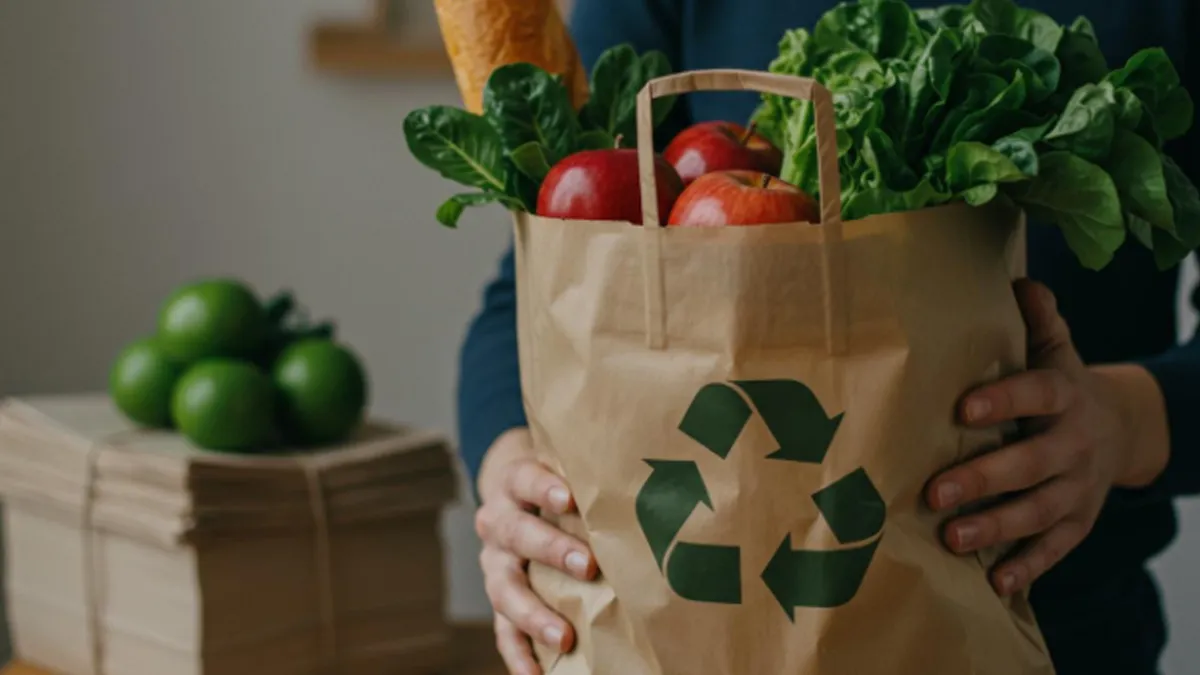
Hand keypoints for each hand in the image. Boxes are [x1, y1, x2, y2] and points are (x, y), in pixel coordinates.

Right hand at [474, 427, 596, 674]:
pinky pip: (501, 629)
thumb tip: (659, 488)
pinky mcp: (497, 596)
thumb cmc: (560, 483)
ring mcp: (494, 562)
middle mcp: (498, 522)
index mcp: (515, 483)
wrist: (516, 494)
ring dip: (533, 614)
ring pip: (503, 588)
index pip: (525, 479)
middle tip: (587, 565)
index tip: (570, 499)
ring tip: (564, 636)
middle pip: (516, 534)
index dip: (544, 489)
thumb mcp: (567, 470)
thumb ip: (595, 480)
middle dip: (551, 550)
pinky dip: (518, 653)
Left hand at [925, 279, 1169, 595]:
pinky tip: (995, 583)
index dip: (1003, 401)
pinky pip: (1055, 548)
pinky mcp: (1079, 522)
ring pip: (1039, 511)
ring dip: (996, 527)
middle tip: (935, 492)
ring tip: (952, 539)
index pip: (1035, 395)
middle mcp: (1075, 444)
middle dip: (984, 479)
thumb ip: (1037, 321)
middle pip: (1031, 464)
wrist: (1121, 429)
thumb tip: (1017, 280)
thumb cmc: (1061, 386)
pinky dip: (1028, 566)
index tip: (962, 410)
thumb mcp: (1056, 350)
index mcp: (1064, 395)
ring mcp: (1078, 487)